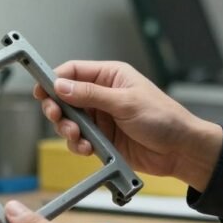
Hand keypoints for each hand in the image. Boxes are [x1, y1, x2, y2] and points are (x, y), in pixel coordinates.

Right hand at [34, 60, 222, 190]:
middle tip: (57, 117)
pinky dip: (78, 145)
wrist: (181, 151)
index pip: (73, 72)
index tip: (41, 90)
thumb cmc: (164, 119)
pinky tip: (87, 149)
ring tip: (77, 137)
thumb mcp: (126, 103)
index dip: (54, 79)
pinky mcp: (102, 138)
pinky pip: (79, 140)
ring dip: (67, 130)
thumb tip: (62, 85)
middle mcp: (103, 95)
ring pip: (69, 120)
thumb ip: (91, 94)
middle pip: (65, 97)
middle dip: (58, 109)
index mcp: (110, 76)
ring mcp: (101, 117)